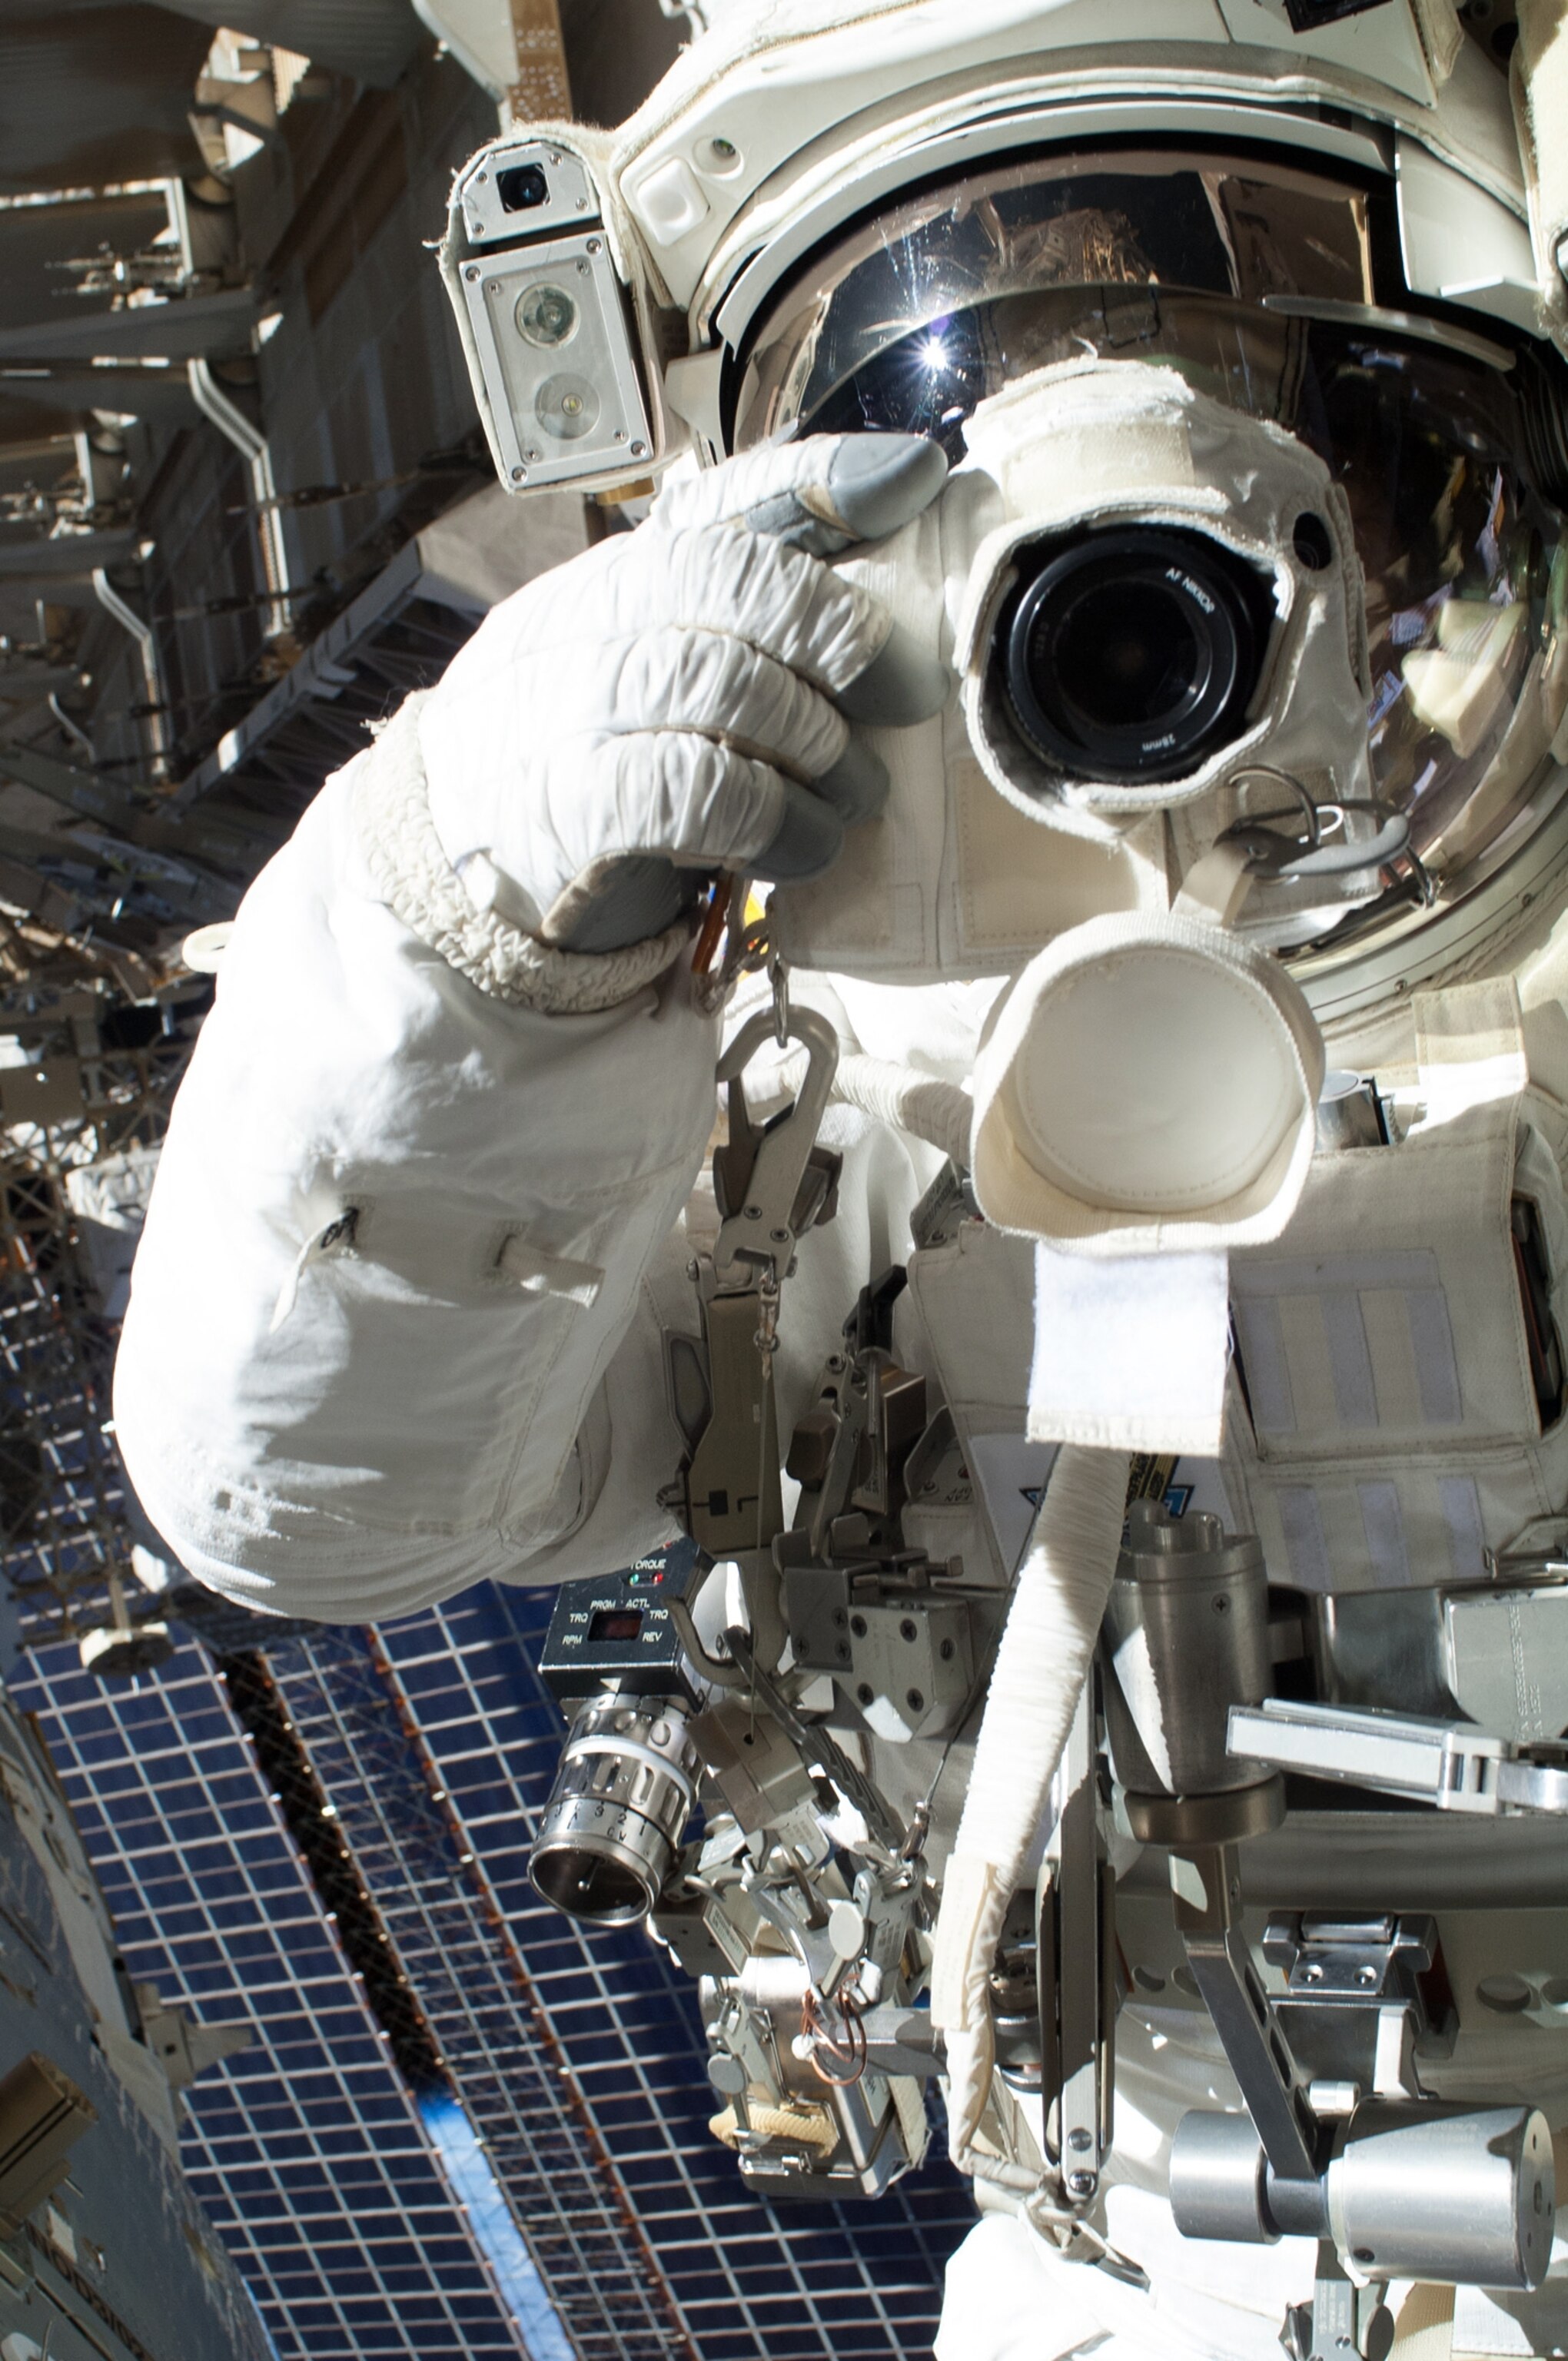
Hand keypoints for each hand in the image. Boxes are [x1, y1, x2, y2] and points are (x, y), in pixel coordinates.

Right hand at [417, 433, 948, 953]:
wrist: (450, 858)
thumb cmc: (597, 759)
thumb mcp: (667, 673)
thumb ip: (754, 631)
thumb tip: (887, 575)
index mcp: (625, 572)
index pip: (727, 499)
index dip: (826, 478)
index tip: (914, 479)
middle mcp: (588, 616)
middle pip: (732, 579)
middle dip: (837, 634)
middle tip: (898, 699)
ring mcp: (568, 706)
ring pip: (722, 682)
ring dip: (817, 743)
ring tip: (854, 792)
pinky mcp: (567, 804)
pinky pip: (691, 787)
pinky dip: (771, 815)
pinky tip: (800, 844)